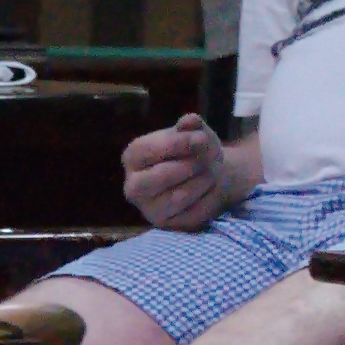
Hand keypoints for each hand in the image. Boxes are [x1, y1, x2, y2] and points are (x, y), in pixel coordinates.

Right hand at [120, 113, 239, 230]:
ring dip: (201, 181)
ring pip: (178, 196)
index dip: (176, 143)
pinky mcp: (167, 224)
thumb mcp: (195, 132)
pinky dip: (207, 197)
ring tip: (210, 171)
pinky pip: (191, 213)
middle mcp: (133, 185)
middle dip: (188, 166)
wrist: (211, 174)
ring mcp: (148, 208)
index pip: (147, 149)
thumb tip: (190, 121)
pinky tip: (209, 188)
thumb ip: (191, 126)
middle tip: (205, 159)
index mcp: (133, 156)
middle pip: (158, 177)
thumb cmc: (195, 150)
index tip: (200, 138)